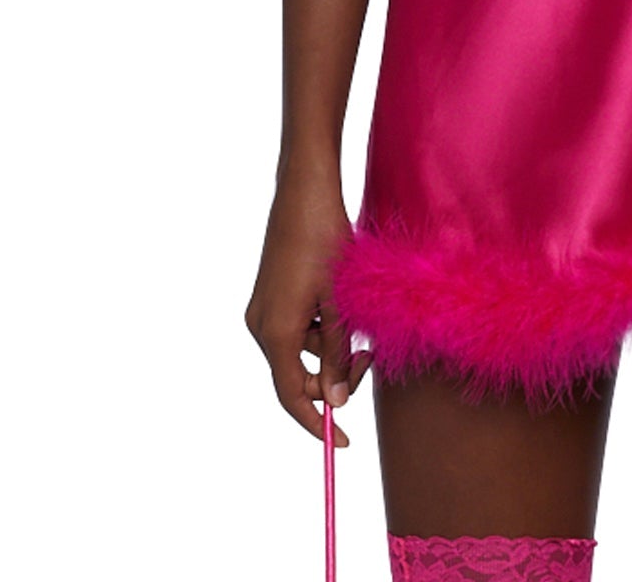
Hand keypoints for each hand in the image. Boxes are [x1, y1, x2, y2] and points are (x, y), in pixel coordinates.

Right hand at [245, 167, 372, 445]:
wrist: (304, 191)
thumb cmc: (324, 239)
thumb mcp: (340, 300)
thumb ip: (337, 353)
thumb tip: (335, 401)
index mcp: (277, 332)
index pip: (292, 396)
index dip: (316, 423)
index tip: (344, 441)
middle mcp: (261, 326)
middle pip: (297, 375)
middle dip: (333, 376)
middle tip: (370, 358)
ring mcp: (262, 310)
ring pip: (301, 349)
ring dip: (331, 346)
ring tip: (358, 316)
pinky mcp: (269, 295)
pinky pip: (296, 328)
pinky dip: (320, 328)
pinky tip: (340, 303)